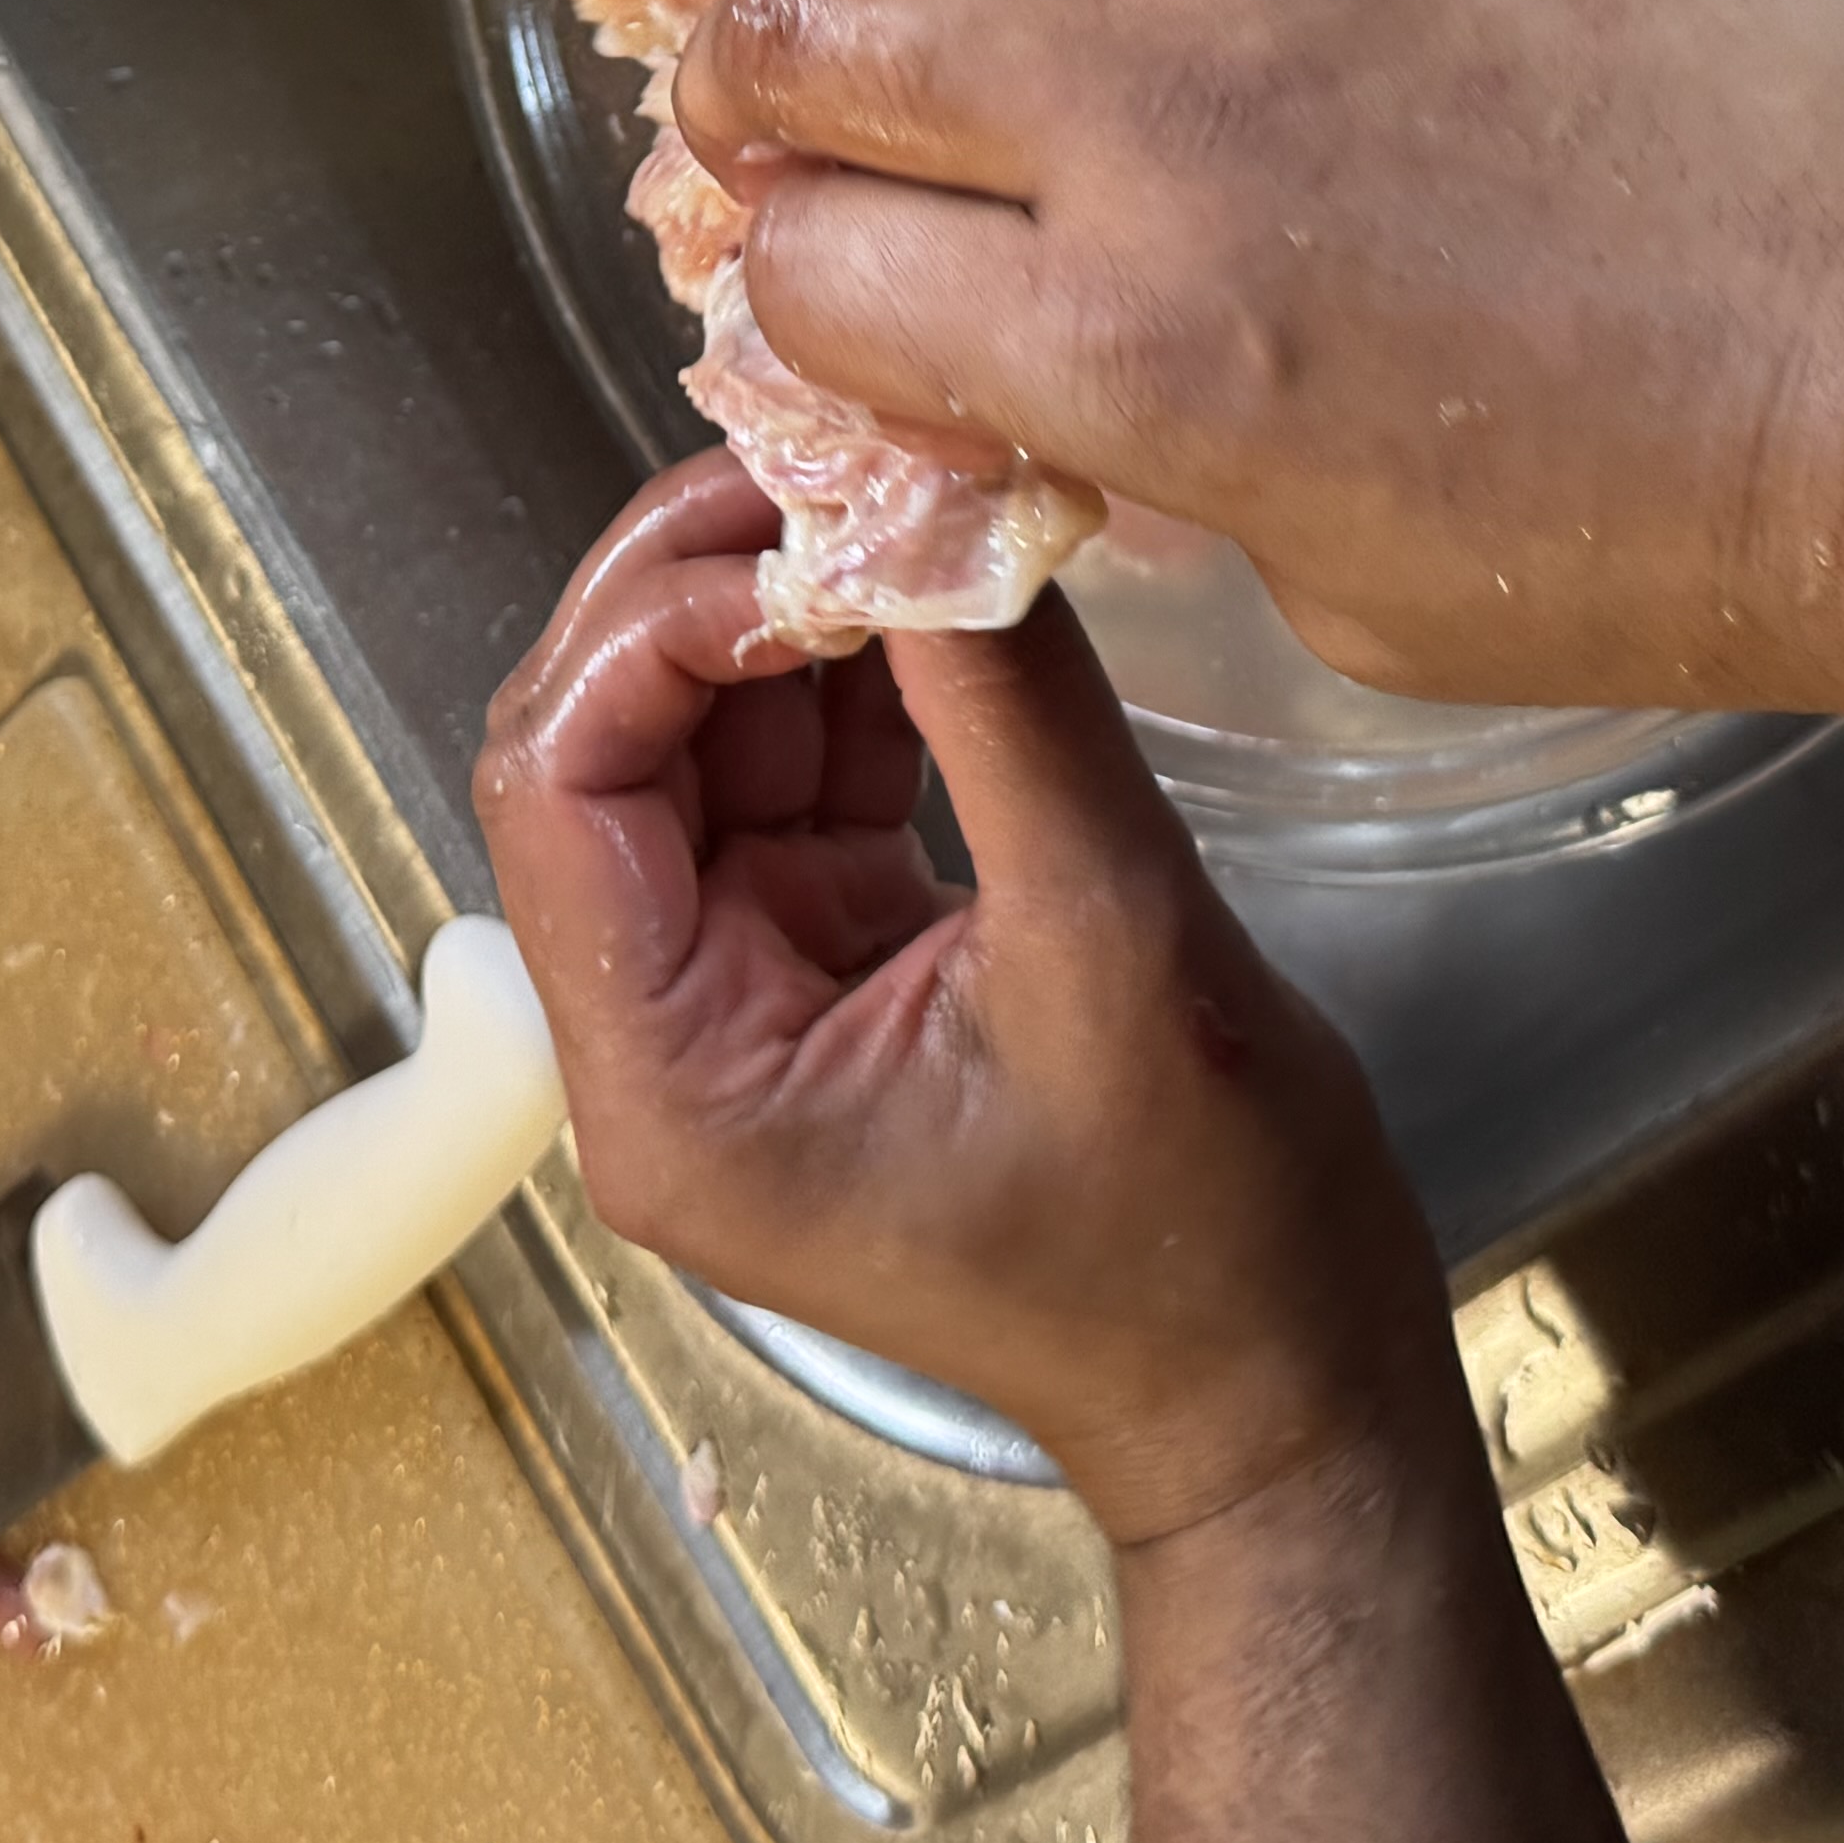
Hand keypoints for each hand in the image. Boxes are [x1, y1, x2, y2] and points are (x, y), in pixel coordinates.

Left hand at [473, 453, 1446, 1541]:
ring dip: (785, 606)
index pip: (560, 791)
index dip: (654, 630)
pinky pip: (797, 770)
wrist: (1283, 1377)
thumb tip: (937, 499)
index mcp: (671, 1085)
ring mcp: (747, 991)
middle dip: (703, 589)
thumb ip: (1008, 713)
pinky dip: (858, 665)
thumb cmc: (1204, 1238)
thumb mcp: (1114, 945)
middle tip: (832, 465)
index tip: (803, 528)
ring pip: (698, 738)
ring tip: (896, 494)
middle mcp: (668, 1038)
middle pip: (601, 747)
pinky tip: (938, 581)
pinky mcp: (832, 953)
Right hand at [674, 0, 1843, 722]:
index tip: (839, 310)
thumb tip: (1048, 379)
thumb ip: (1153, 461)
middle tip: (780, 117)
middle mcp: (1161, 124)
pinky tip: (1240, 17)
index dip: (797, 300)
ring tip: (1010, 43)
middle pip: (814, 28)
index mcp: (1130, 346)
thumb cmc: (1666, 542)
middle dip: (756, 85)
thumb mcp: (1348, 596)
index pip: (810, 271)